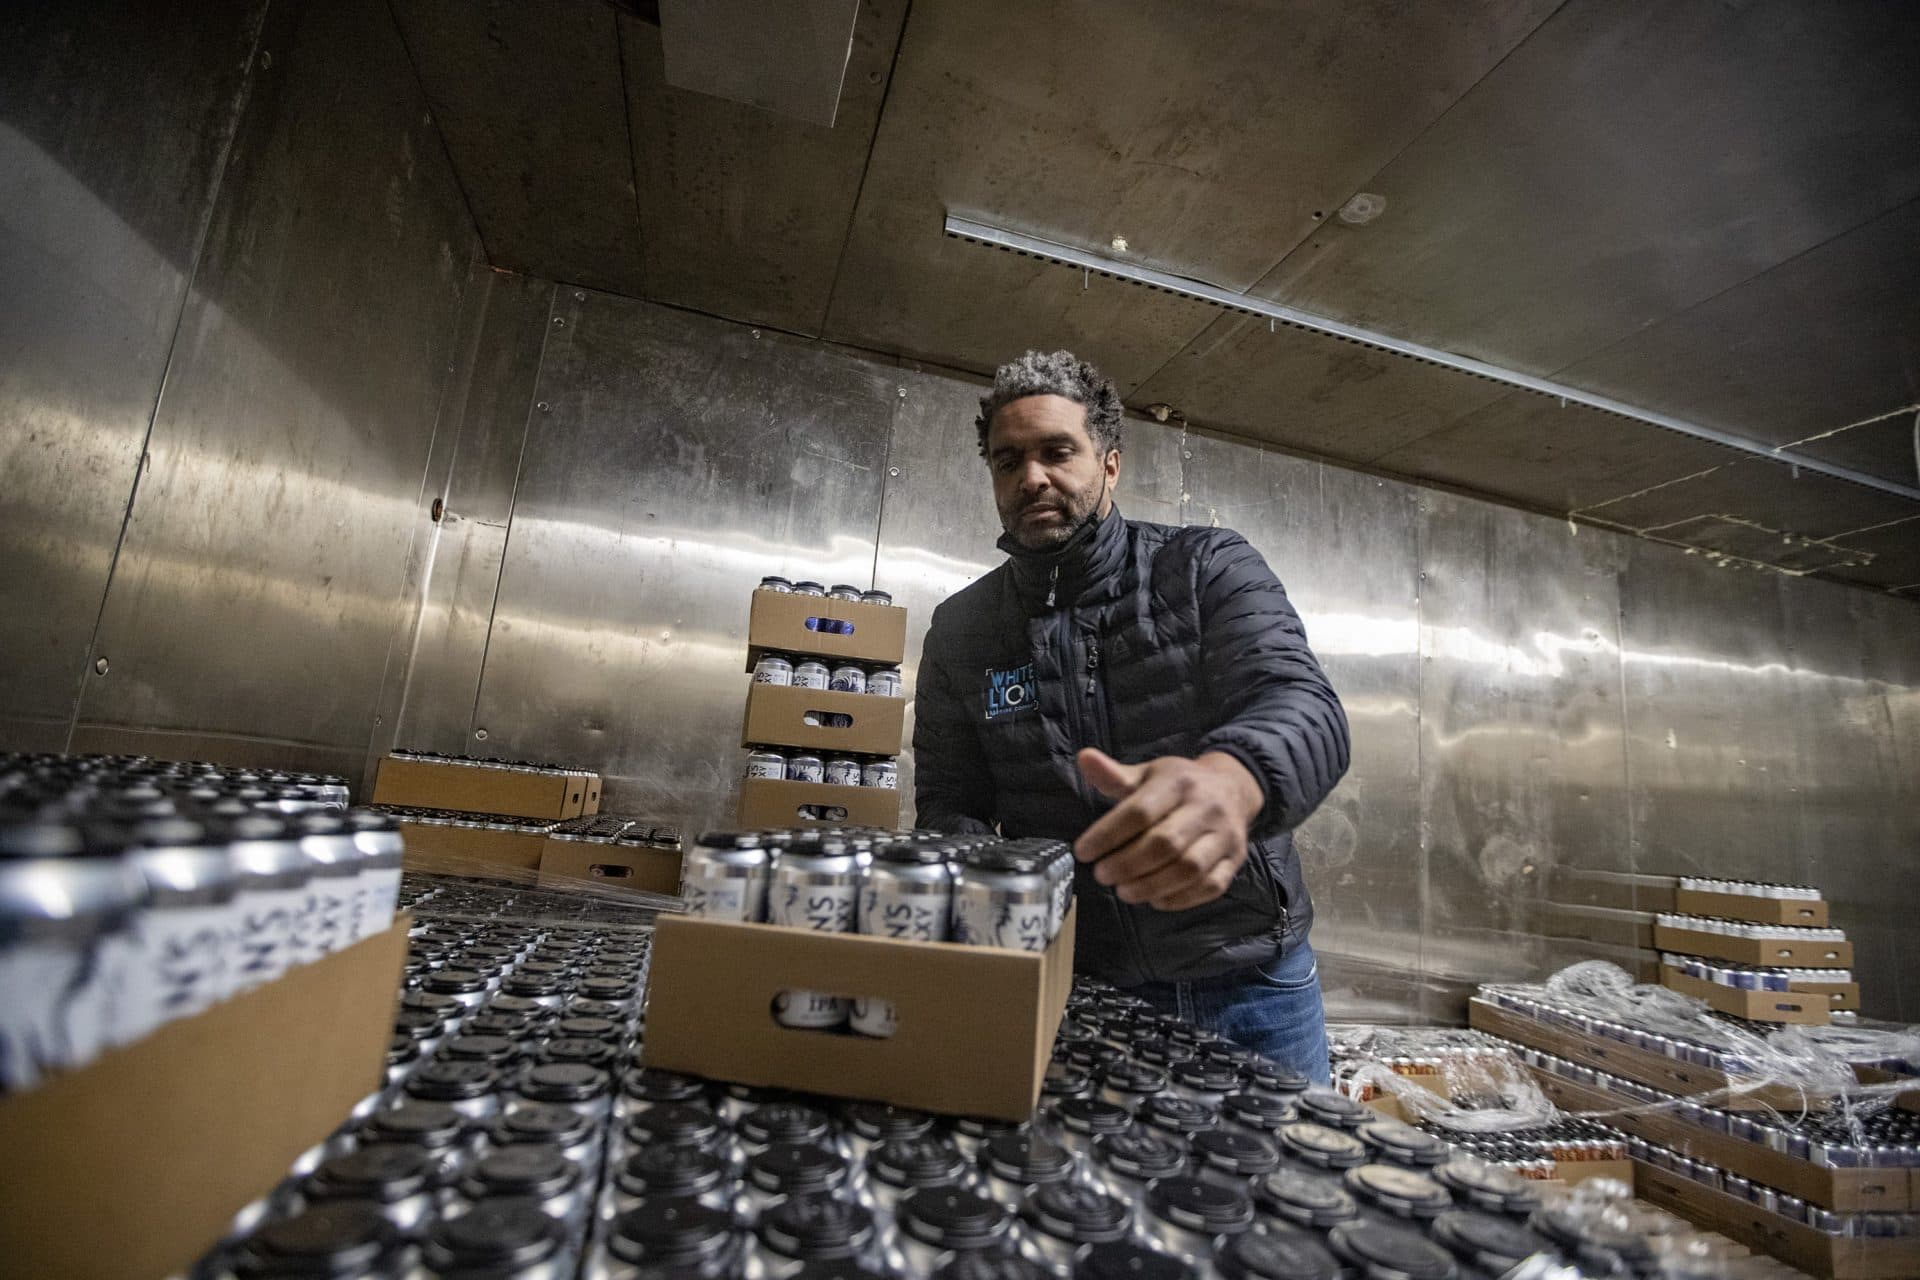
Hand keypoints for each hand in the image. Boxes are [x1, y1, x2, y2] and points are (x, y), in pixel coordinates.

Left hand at [1073, 747, 1264, 909]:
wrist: (1233, 789)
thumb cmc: (1180, 785)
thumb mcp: (1148, 773)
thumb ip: (1114, 775)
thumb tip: (1084, 758)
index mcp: (1179, 782)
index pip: (1140, 811)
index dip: (1108, 834)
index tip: (1083, 852)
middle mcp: (1206, 808)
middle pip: (1165, 843)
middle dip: (1128, 864)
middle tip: (1102, 875)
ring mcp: (1225, 836)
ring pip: (1189, 869)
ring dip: (1151, 885)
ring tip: (1123, 891)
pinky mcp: (1236, 860)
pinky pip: (1211, 886)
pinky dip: (1180, 899)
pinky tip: (1155, 899)